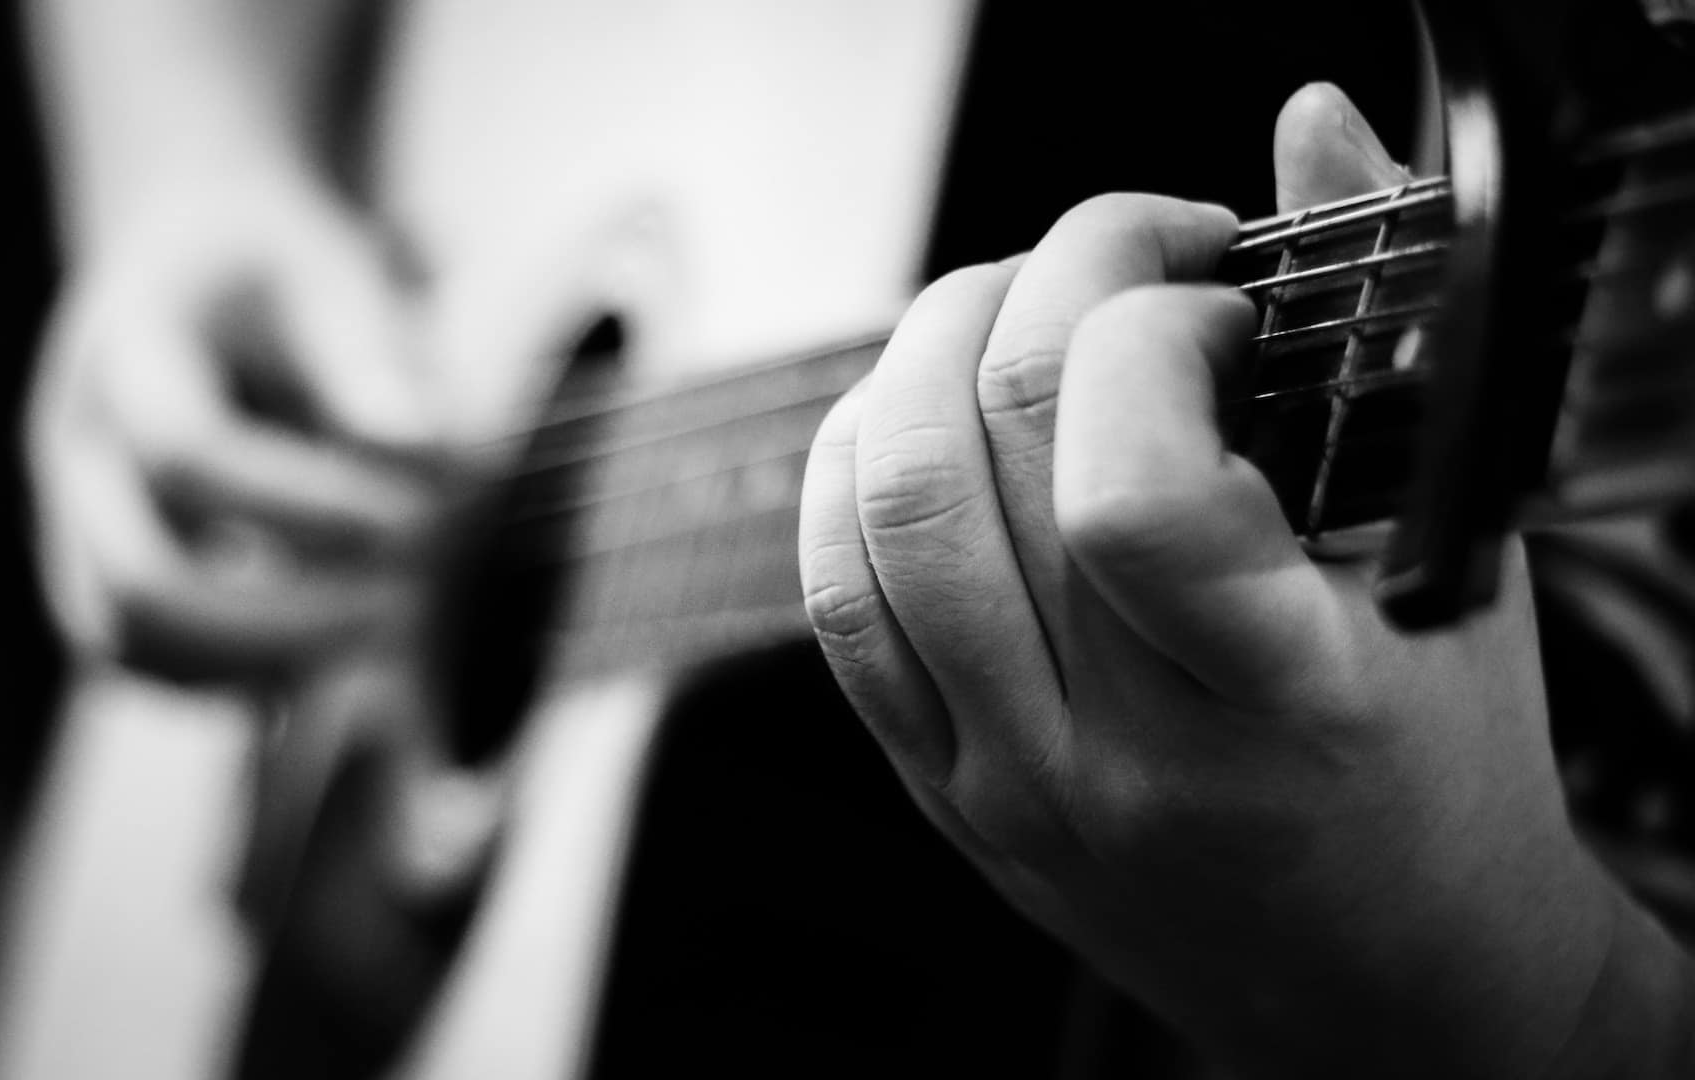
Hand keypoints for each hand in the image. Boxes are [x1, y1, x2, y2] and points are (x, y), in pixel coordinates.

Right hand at [29, 169, 501, 903]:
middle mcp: (75, 443)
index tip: (411, 520)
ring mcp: (70, 517)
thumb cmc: (276, 268)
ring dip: (256, 666)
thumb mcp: (331, 273)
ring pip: (125, 646)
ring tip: (374, 636)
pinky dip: (235, 678)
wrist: (184, 255)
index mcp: (127, 345)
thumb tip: (427, 453)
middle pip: (133, 583)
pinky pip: (143, 662)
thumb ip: (371, 358)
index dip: (304, 506)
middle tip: (399, 608)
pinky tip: (331, 649)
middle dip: (279, 623)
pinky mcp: (95, 571)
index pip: (183, 449)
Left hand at [800, 84, 1658, 1075]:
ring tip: (1016, 312)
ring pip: (872, 514)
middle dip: (1033, 282)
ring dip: (923, 352)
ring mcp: (1002, 780)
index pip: (1128, 492)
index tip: (1218, 300)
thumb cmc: (1440, 784)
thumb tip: (1311, 133)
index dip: (1147, 334)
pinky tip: (923, 409)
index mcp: (1274, 707)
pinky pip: (832, 597)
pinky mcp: (937, 788)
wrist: (1387, 987)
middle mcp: (1111, 756)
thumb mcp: (1446, 560)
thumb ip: (1371, 339)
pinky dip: (855, 463)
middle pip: (971, 455)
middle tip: (1118, 259)